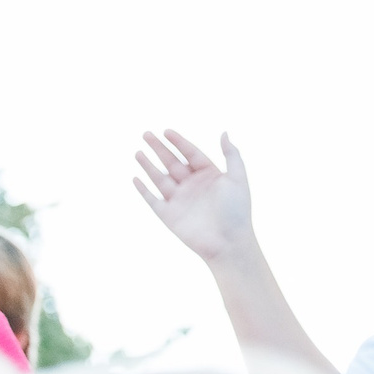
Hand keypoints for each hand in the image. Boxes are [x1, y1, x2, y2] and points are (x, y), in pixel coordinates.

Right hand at [133, 129, 253, 262]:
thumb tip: (224, 132)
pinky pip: (152, 200)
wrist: (227, 242)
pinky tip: (135, 179)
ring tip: (138, 152)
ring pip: (159, 178)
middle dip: (159, 148)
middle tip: (146, 134)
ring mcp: (179, 200)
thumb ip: (232, 155)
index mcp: (209, 175)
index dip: (179, 142)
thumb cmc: (237, 211)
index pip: (191, 153)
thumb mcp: (238, 178)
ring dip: (148, 165)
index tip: (167, 131)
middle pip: (171, 162)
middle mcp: (192, 185)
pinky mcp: (168, 215)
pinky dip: (143, 190)